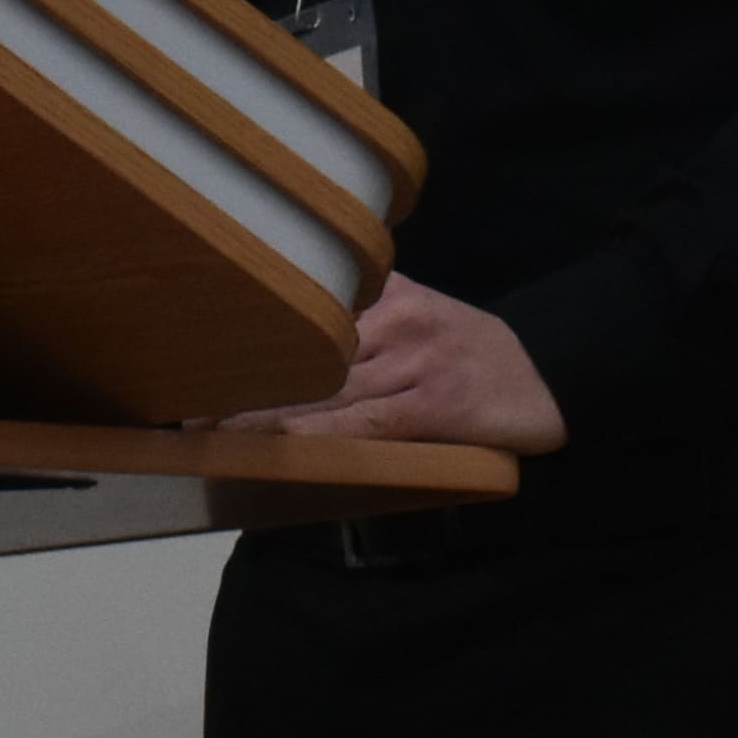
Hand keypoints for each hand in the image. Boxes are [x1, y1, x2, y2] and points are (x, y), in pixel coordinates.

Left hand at [222, 273, 567, 452]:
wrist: (552, 375)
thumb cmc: (471, 350)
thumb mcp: (420, 309)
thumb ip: (364, 311)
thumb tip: (292, 333)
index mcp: (388, 291)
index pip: (306, 309)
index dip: (252, 335)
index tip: (201, 356)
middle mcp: (397, 318)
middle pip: (305, 350)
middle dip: (244, 382)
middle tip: (186, 403)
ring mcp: (414, 362)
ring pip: (324, 391)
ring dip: (262, 416)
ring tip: (211, 431)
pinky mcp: (431, 407)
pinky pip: (361, 424)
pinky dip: (313, 437)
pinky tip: (274, 447)